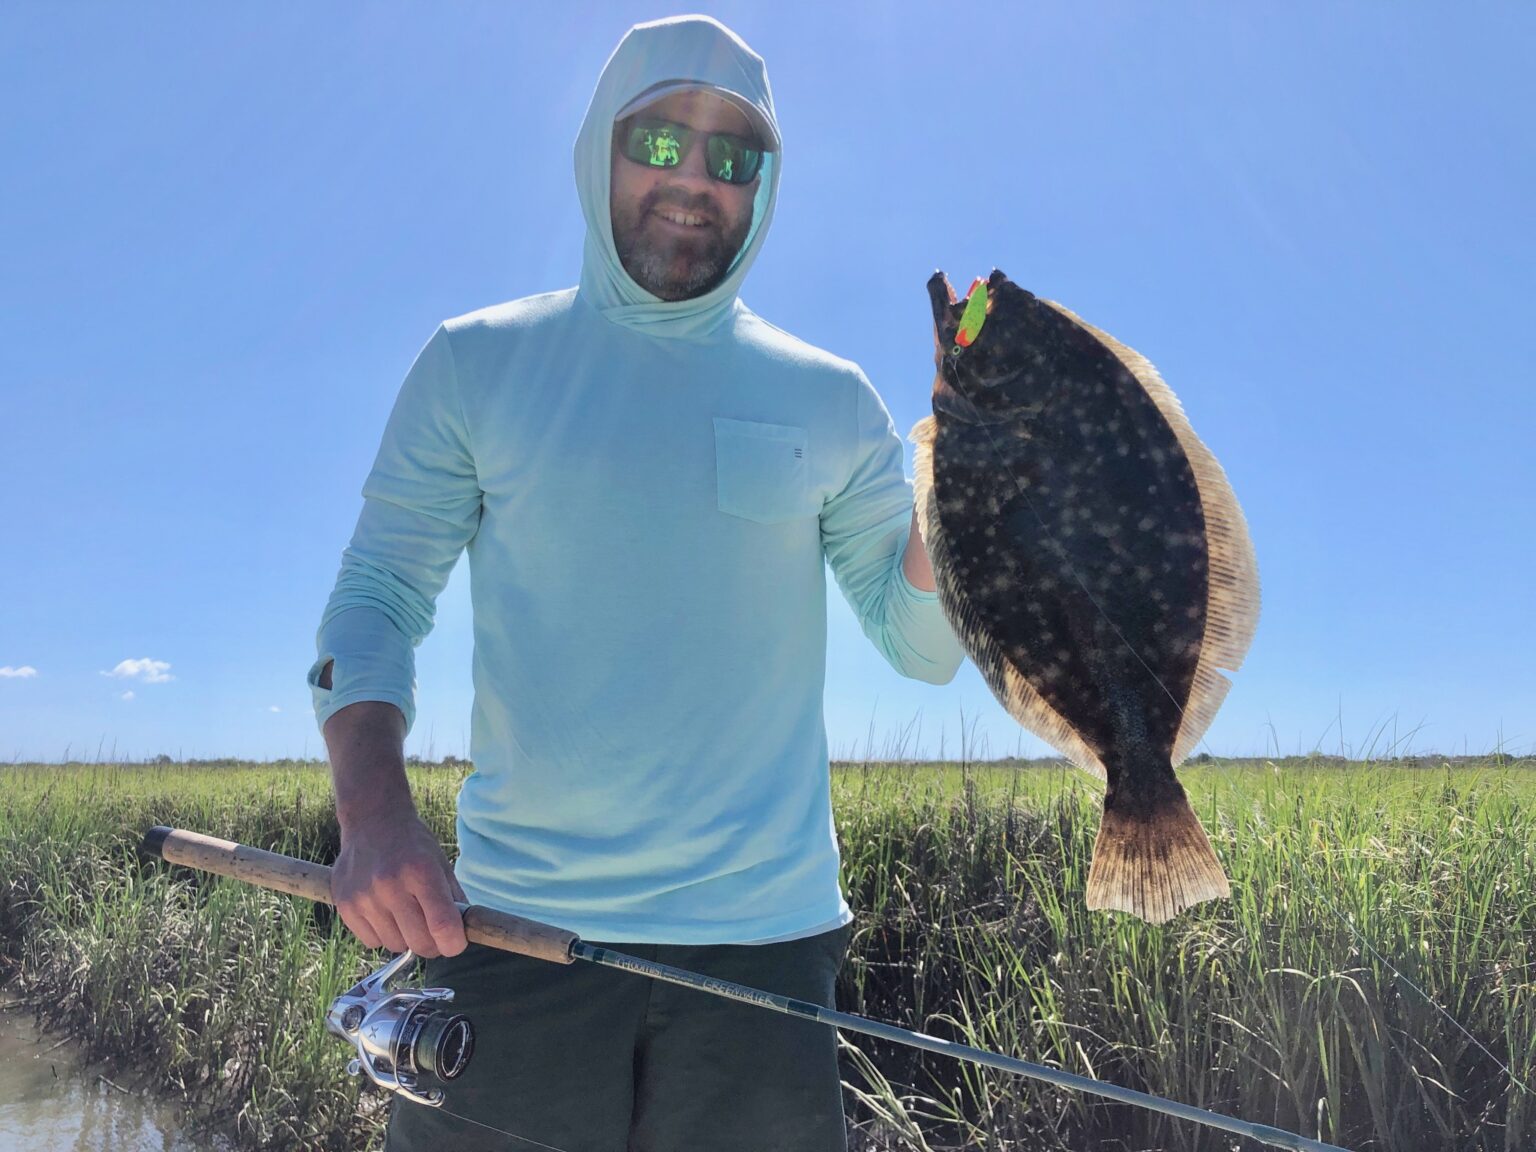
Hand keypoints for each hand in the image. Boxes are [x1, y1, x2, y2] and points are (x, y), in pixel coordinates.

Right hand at [331, 808, 468, 956]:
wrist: (371, 820)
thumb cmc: (412, 843)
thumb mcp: (440, 862)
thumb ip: (454, 899)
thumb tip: (463, 934)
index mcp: (421, 872)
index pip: (443, 926)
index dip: (454, 943)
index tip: (456, 942)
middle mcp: (390, 886)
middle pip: (420, 944)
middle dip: (433, 943)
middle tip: (432, 929)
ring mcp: (364, 897)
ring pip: (396, 946)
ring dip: (406, 937)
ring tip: (405, 913)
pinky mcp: (345, 906)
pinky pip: (372, 941)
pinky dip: (383, 934)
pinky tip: (384, 911)